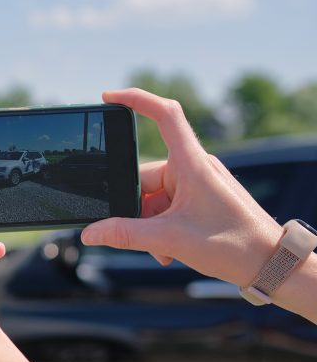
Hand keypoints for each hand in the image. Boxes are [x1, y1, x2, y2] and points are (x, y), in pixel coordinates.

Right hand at [81, 88, 281, 287]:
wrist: (272, 264)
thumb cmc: (234, 244)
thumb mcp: (170, 240)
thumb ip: (124, 234)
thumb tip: (91, 233)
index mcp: (190, 164)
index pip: (164, 116)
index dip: (136, 100)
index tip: (109, 97)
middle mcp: (194, 168)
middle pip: (145, 177)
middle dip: (136, 210)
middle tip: (143, 237)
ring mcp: (198, 183)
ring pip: (154, 197)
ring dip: (150, 225)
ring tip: (163, 250)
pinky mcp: (201, 198)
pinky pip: (168, 206)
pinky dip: (162, 227)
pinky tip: (168, 250)